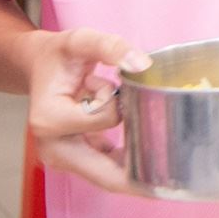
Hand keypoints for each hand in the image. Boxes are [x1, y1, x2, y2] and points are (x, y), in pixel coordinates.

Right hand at [27, 28, 149, 193]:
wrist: (40, 67)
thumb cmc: (60, 55)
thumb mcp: (82, 40)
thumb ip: (111, 47)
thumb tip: (142, 64)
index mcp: (50, 120)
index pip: (107, 119)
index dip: (120, 102)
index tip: (111, 86)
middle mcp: (52, 148)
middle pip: (109, 175)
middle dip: (144, 166)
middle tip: (178, 162)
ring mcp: (61, 159)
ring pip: (111, 177)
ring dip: (136, 159)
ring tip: (157, 142)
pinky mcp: (73, 161)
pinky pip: (108, 170)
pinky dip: (128, 160)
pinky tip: (143, 144)